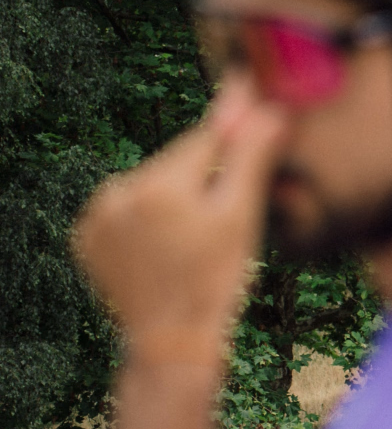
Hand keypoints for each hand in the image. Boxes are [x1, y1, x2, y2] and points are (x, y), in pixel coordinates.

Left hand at [72, 81, 287, 366]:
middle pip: (177, 162)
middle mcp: (119, 190)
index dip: (232, 121)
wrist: (171, 343)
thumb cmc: (216, 282)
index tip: (246, 86)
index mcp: (161, 183)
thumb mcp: (241, 218)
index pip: (205, 136)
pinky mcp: (86, 237)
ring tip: (193, 239)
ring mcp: (97, 215)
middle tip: (227, 212)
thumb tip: (268, 108)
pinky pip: (126, 209)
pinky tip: (164, 245)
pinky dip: (146, 218)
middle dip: (203, 175)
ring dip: (174, 197)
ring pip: (151, 185)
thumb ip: (250, 158)